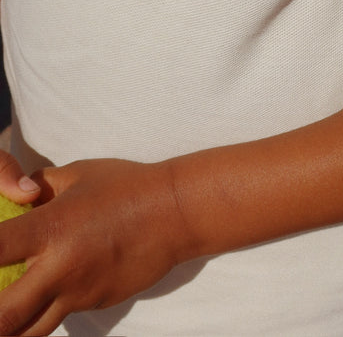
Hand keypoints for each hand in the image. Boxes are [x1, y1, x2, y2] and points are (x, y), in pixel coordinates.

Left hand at [0, 155, 190, 335]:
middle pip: (2, 316)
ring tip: (9, 312)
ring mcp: (77, 292)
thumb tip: (17, 195)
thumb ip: (41, 186)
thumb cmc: (125, 185)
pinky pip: (60, 317)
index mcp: (50, 228)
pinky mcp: (95, 303)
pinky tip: (49, 295)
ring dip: (11, 326)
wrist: (173, 213)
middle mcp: (58, 267)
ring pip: (28, 332)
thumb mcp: (78, 173)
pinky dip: (45, 313)